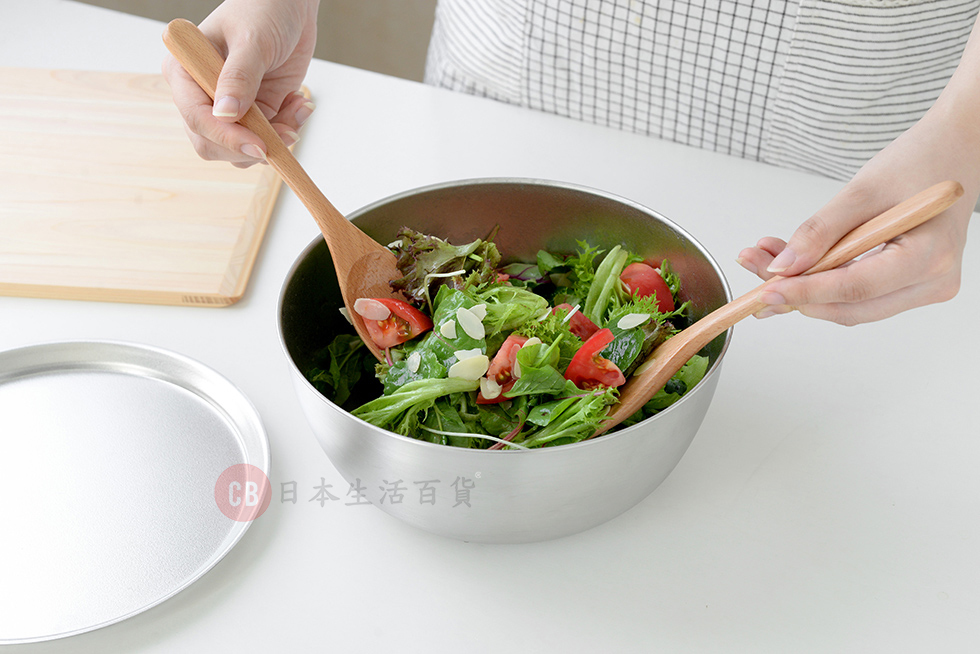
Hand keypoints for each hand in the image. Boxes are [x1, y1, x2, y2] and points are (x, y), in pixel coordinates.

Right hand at [161, 0, 318, 166]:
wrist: (290, 6)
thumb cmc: (263, 10)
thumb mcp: (252, 41)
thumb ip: (239, 77)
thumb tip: (225, 114)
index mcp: (185, 73)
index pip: (196, 118)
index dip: (226, 137)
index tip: (258, 146)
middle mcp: (201, 95)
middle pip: (212, 145)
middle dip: (250, 147)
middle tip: (287, 133)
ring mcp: (228, 108)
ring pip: (241, 151)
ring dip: (275, 139)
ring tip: (297, 106)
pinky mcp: (255, 114)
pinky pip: (267, 140)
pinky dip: (288, 130)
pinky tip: (299, 103)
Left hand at [736, 108, 977, 324]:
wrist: (955, 151)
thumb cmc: (921, 161)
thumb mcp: (862, 190)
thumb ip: (821, 231)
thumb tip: (783, 268)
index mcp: (929, 256)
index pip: (855, 289)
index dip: (805, 293)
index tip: (765, 289)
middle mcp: (934, 282)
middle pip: (850, 308)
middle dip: (797, 294)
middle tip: (756, 270)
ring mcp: (926, 288)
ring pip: (851, 307)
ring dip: (805, 289)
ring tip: (768, 259)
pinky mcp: (912, 286)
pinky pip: (860, 296)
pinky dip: (824, 283)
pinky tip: (794, 264)